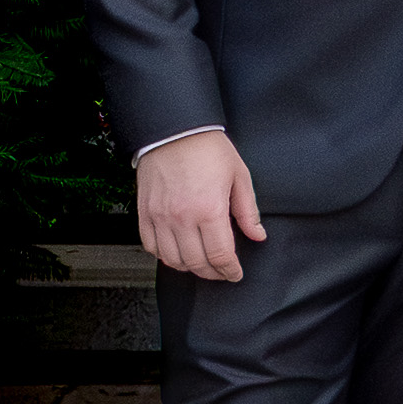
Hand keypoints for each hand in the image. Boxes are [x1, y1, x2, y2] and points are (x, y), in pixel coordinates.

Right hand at [137, 131, 265, 281]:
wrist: (174, 130)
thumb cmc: (208, 149)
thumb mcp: (239, 176)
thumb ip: (248, 211)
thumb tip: (258, 235)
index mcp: (209, 209)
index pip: (220, 255)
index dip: (230, 270)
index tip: (235, 274)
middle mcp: (182, 218)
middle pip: (197, 263)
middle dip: (213, 273)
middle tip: (222, 272)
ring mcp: (160, 217)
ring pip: (172, 260)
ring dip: (189, 268)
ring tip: (201, 264)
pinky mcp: (145, 213)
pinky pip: (151, 247)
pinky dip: (164, 256)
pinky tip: (177, 252)